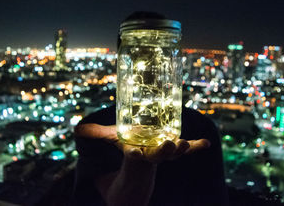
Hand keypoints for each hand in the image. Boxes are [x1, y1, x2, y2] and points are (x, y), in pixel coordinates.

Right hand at [74, 124, 210, 163]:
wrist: (141, 153)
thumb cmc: (127, 142)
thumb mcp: (112, 137)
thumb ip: (96, 134)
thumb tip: (77, 129)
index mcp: (135, 152)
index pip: (133, 155)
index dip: (134, 155)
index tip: (134, 154)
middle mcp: (151, 154)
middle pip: (159, 155)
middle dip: (165, 151)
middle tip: (170, 146)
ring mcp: (164, 152)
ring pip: (173, 152)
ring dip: (182, 148)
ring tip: (187, 143)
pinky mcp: (174, 147)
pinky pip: (187, 148)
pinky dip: (196, 147)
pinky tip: (206, 144)